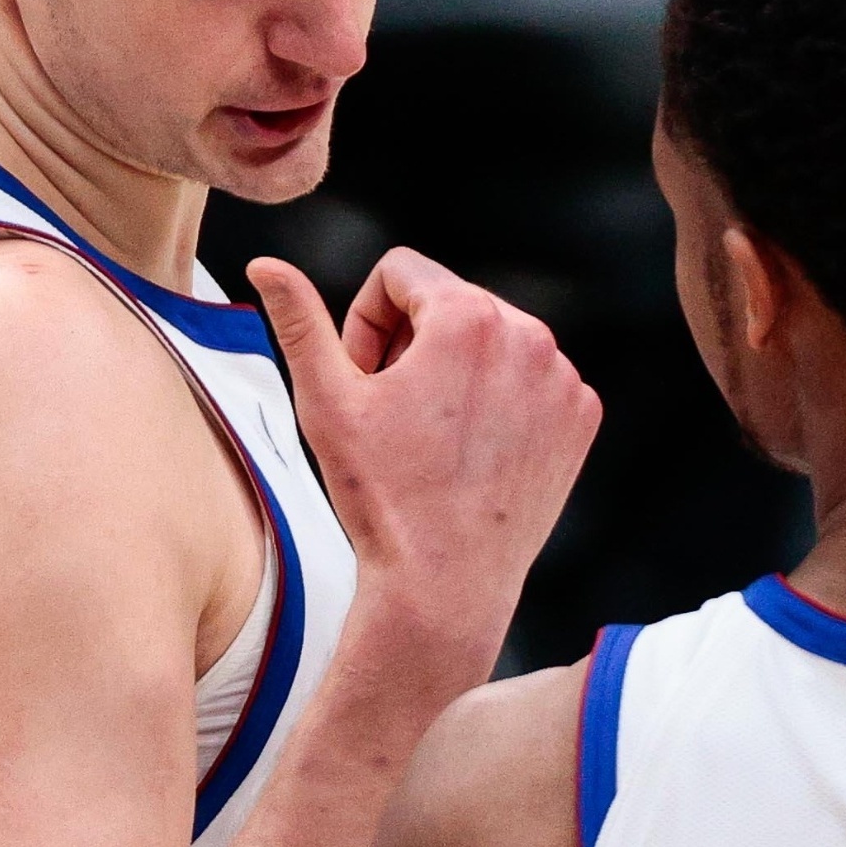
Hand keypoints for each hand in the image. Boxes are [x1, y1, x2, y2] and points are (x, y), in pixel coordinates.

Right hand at [248, 249, 598, 693]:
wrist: (444, 584)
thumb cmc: (379, 496)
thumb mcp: (326, 402)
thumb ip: (299, 321)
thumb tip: (265, 262)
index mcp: (467, 316)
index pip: (401, 272)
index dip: (367, 321)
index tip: (363, 378)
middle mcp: (529, 333)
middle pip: (450, 303)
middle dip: (413, 344)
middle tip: (393, 414)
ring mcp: (562, 377)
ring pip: (492, 340)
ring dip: (456, 370)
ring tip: (432, 437)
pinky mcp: (580, 415)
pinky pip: (532, 379)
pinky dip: (501, 403)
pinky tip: (472, 453)